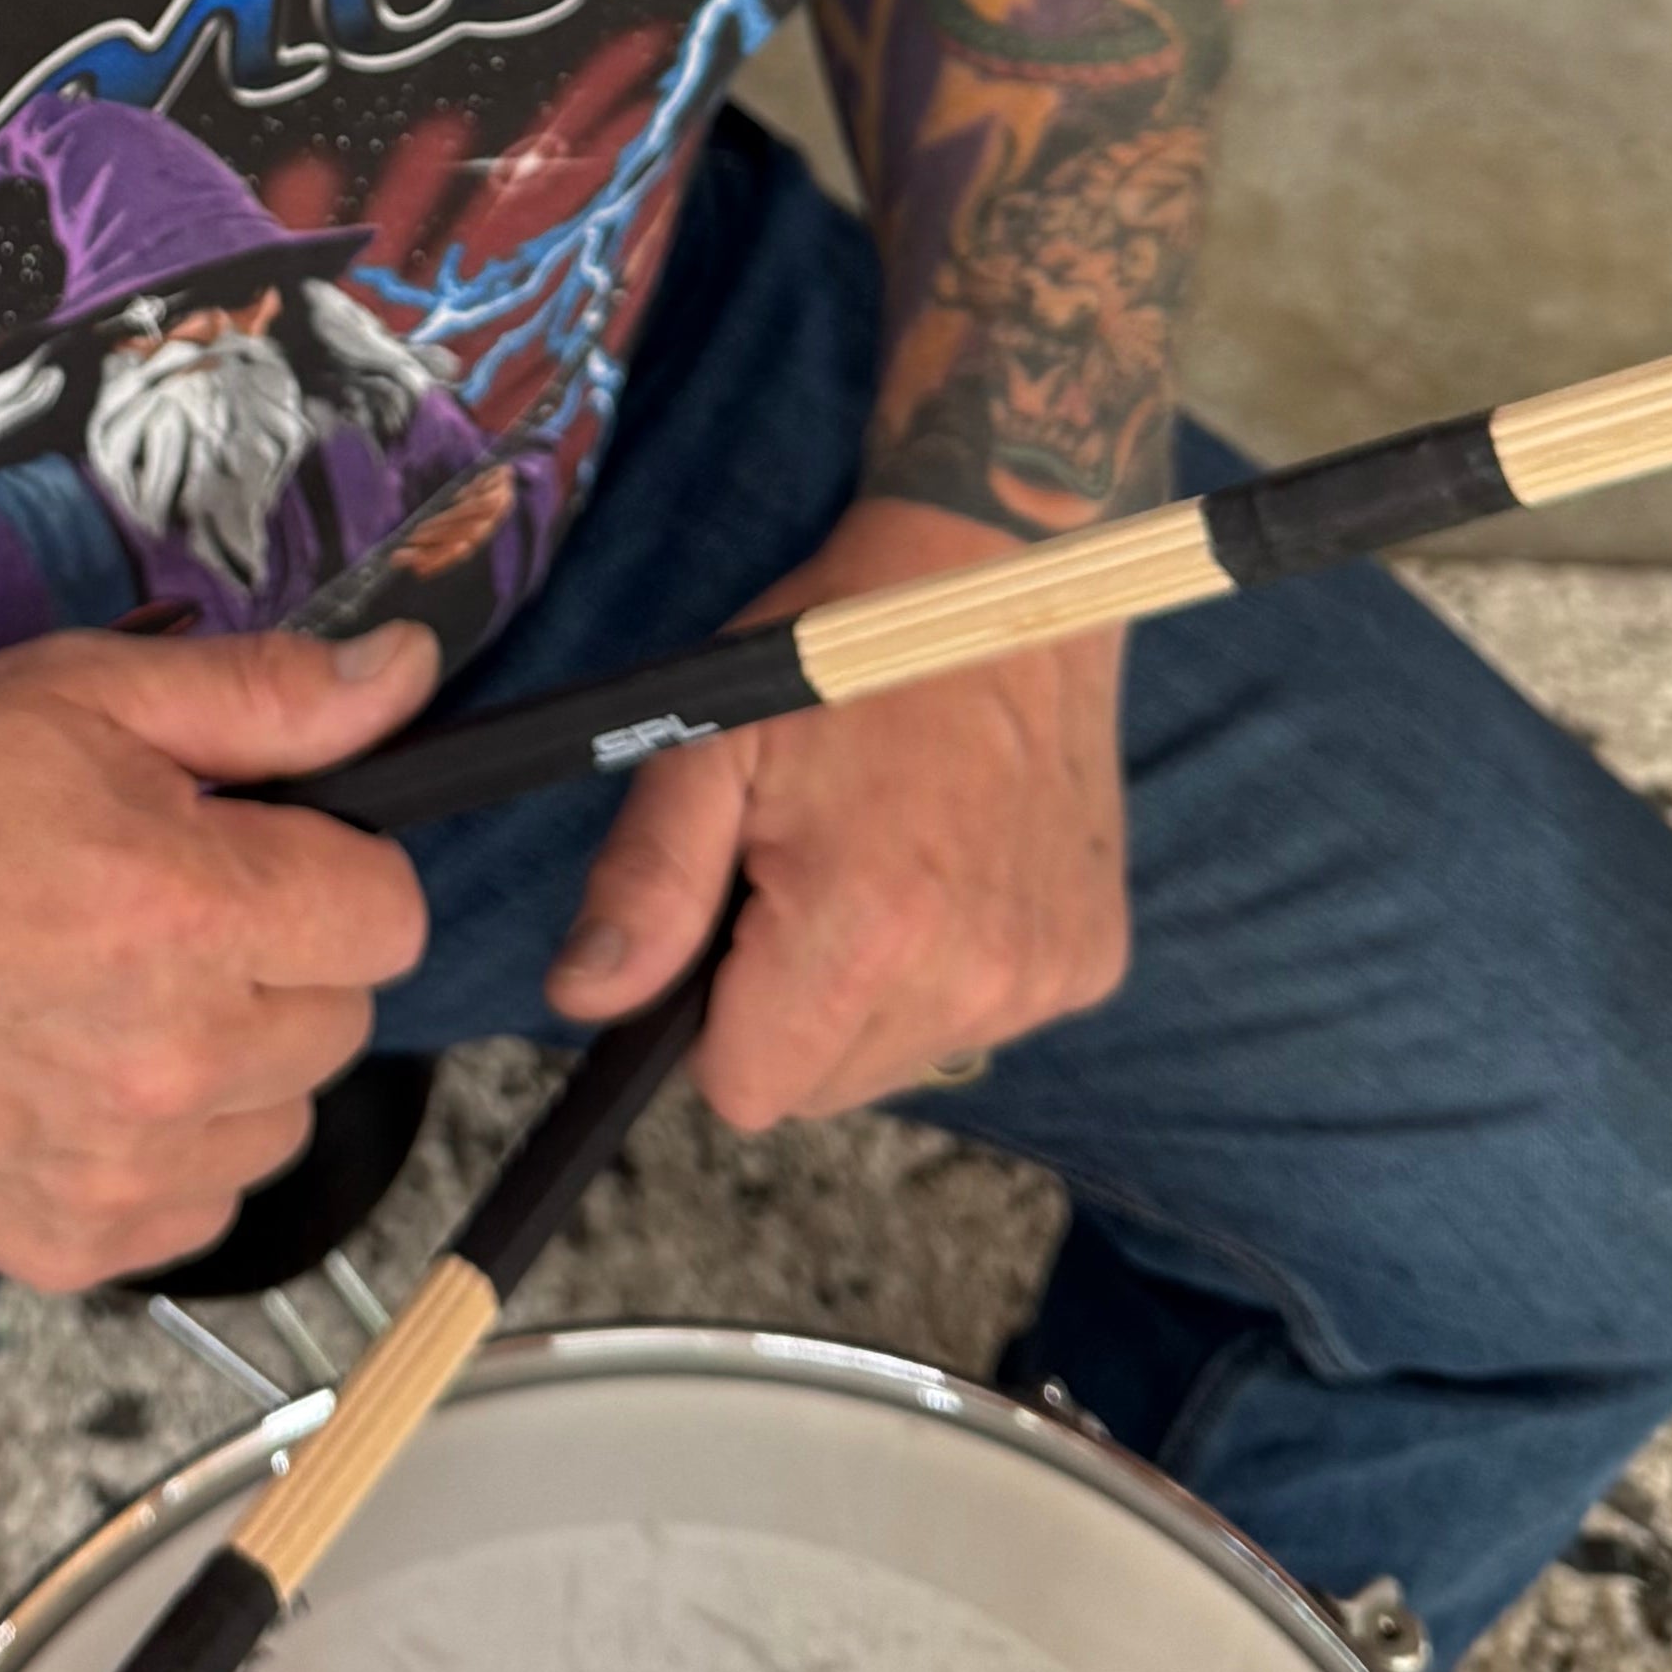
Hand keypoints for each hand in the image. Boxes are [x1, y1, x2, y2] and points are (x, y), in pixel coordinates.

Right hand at [0, 625, 435, 1292]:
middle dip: (278, 959)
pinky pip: (194, 1207)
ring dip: (230, 1064)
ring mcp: (118, 1173)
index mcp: (194, 913)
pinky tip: (73, 1075)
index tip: (253, 847)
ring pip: (276, 1124)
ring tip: (111, 994)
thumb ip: (270, 695)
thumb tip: (412, 675)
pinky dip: (160, 1152)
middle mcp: (172, 1063)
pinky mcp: (66, 1244)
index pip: (389, 917)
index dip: (330, 867)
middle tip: (159, 911)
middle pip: (340, 1021)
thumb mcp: (88, 692)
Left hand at [543, 502, 1126, 1127]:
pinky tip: (949, 869)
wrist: (1002, 581)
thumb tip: (581, 999)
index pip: (748, 1090)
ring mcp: (1042, 978)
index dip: (711, 1021)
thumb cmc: (839, 653)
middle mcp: (971, 980)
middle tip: (802, 873)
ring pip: (899, 1060)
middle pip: (821, 1087)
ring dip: (869, 996)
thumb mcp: (708, 743)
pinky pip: (978, 1021)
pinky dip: (948, 971)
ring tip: (878, 863)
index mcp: (865, 934)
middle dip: (787, 1008)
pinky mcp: (1090, 963)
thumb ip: (645, 883)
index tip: (729, 922)